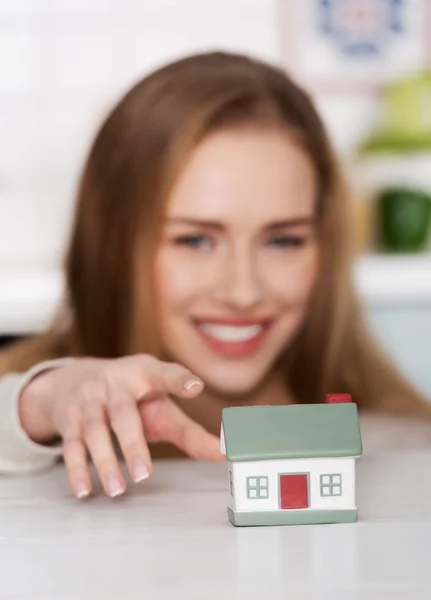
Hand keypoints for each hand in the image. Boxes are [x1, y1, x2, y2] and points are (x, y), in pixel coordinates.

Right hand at [19, 354, 222, 498]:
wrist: (74, 381)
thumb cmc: (132, 399)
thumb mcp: (161, 408)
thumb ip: (191, 432)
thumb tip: (227, 454)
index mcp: (146, 374)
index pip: (165, 374)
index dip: (180, 380)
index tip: (196, 386)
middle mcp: (116, 382)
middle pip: (124, 413)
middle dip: (133, 444)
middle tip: (144, 475)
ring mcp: (89, 398)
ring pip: (94, 429)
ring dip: (104, 461)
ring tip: (117, 490)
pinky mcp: (68, 416)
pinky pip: (71, 443)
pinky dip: (77, 469)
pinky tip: (84, 490)